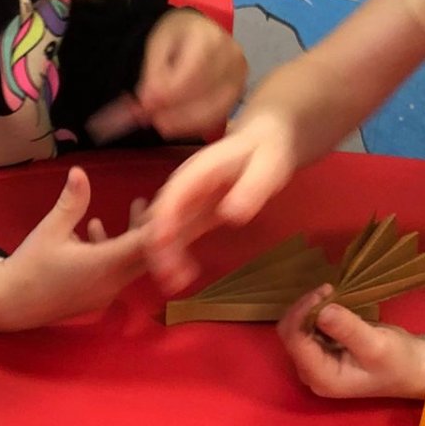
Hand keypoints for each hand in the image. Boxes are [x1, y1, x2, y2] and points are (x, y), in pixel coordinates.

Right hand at [0, 166, 147, 331]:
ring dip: (134, 237)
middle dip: (150, 226)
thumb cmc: (30, 265)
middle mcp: (112, 282)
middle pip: (146, 254)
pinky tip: (96, 231)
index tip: (164, 199)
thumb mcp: (50, 229)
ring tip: (134, 207)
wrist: (9, 304)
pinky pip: (118, 273)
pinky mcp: (97, 299)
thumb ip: (71, 202)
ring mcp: (106, 294)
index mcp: (104, 264)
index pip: (145, 243)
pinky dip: (117, 252)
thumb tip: (80, 170)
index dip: (158, 222)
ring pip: (133, 263)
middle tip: (152, 199)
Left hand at [137, 11, 246, 141]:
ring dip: (184, 122)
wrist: (196, 33)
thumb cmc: (178, 37)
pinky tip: (176, 124)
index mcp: (209, 37)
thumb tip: (149, 103)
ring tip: (161, 123)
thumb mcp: (157, 46)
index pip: (193, 70)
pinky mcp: (238, 93)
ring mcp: (238, 76)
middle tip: (151, 118)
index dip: (170, 92)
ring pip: (214, 110)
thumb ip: (153, 75)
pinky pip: (218, 117)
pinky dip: (194, 125)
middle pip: (206, 92)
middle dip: (176, 111)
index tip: (147, 104)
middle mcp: (231, 56)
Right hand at [142, 110, 298, 292]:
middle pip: (158, 218)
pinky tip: (186, 275)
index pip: (170, 199)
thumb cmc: (266, 152)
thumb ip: (250, 189)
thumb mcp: (266, 167)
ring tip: (176, 284)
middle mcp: (181, 188)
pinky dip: (175, 256)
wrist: (264, 141)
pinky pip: (175, 237)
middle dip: (158, 250)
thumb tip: (230, 215)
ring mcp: (183, 202)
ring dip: (164, 258)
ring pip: (162, 231)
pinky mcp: (191, 214)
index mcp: (195, 173)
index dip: (162, 223)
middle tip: (171, 280)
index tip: (160, 247)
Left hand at [276, 286, 424, 399]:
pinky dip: (315, 311)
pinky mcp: (319, 349)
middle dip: (304, 308)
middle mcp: (311, 371)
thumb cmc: (397, 361)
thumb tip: (322, 311)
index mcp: (321, 377)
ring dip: (309, 308)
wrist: (411, 367)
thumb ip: (348, 329)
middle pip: (290, 334)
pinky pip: (307, 326)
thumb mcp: (376, 345)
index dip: (302, 313)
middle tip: (327, 290)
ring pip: (296, 327)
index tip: (323, 293)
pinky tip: (332, 303)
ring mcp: (313, 361)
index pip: (295, 342)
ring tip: (331, 293)